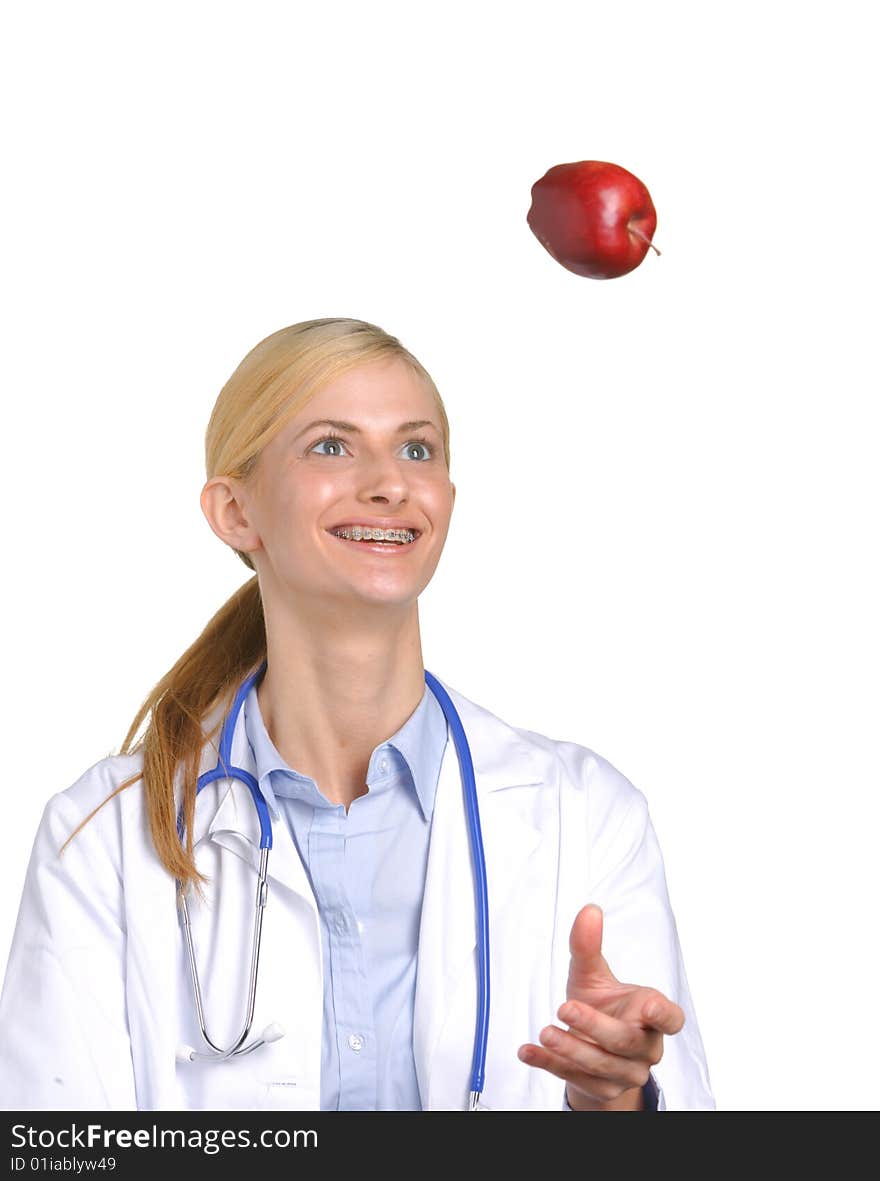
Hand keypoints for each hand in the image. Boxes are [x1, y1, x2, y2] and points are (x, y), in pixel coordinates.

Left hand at [517, 904, 684, 1109]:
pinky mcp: (602, 1089)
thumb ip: (589, 946)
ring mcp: (625, 1072)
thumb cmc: (602, 1005)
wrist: (589, 1043)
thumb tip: (589, 911)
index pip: (671, 1019)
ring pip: (601, 1065)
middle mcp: (644, 1048)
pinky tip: (527, 1051)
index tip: (649, 1006)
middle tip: (565, 1007)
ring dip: (571, 1049)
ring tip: (545, 1032)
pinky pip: (575, 1079)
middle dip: (595, 1026)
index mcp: (652, 1017)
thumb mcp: (593, 975)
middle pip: (625, 1041)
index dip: (663, 1015)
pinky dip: (549, 1065)